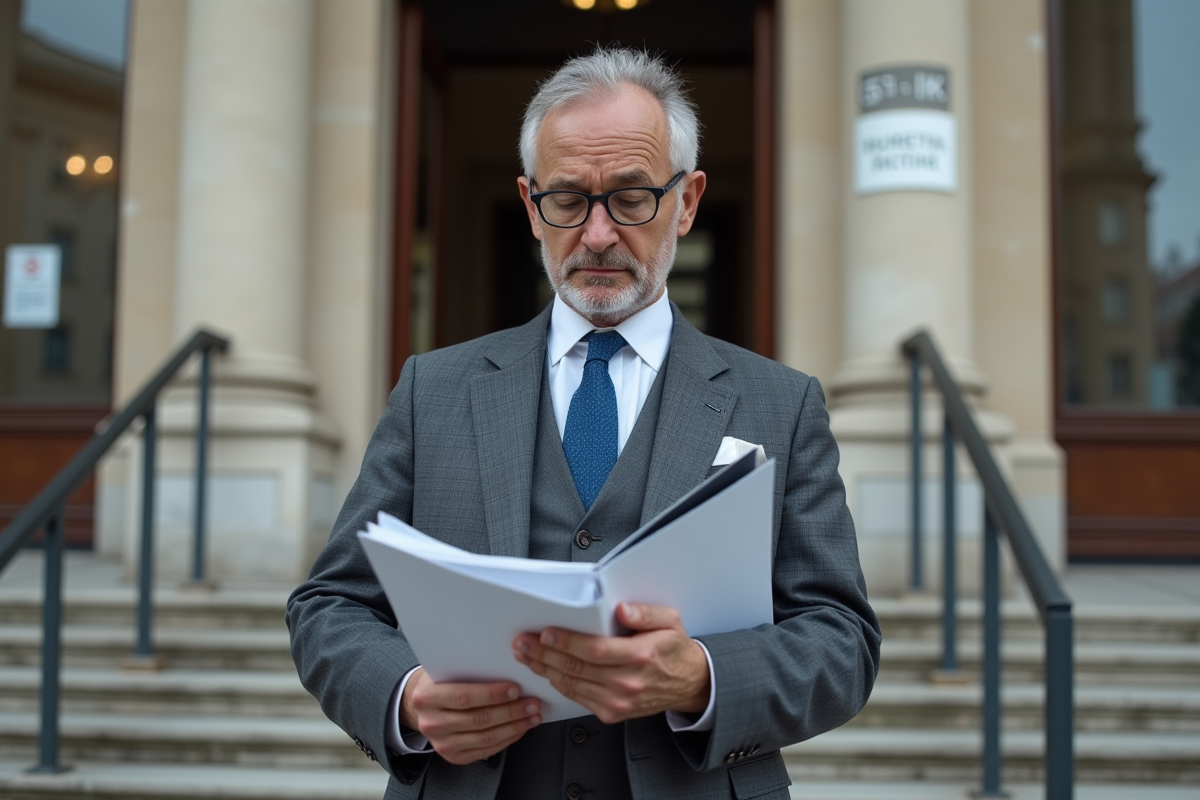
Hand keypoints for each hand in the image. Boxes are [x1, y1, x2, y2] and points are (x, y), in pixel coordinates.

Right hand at [400, 668, 540, 764]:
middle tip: (532, 703)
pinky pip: (486, 750)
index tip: (515, 689)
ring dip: (514, 727)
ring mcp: (442, 743)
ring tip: (532, 716)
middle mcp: (432, 723)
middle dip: (511, 711)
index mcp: (427, 697)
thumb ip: (469, 670)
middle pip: (478, 719)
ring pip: (485, 738)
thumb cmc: (439, 682)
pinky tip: (520, 728)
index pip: (463, 697)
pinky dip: (507, 739)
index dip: (491, 694)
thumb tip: (506, 668)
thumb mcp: (445, 669)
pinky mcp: (453, 756)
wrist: (422, 706)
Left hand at [511, 602, 709, 724]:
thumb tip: (622, 609)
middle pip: (576, 668)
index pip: (594, 650)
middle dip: (544, 654)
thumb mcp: (670, 622)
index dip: (566, 642)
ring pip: (572, 685)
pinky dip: (559, 685)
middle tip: (523, 643)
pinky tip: (546, 672)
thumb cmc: (675, 651)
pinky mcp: (612, 713)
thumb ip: (645, 613)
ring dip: (544, 670)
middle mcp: (627, 682)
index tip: (546, 633)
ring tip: (527, 656)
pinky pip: (578, 698)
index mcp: (640, 656)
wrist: (688, 684)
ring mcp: (618, 701)